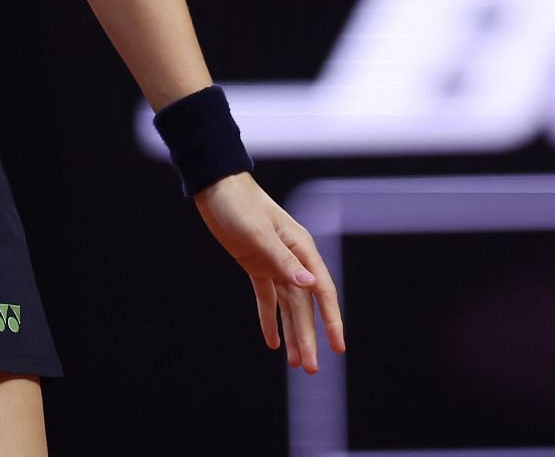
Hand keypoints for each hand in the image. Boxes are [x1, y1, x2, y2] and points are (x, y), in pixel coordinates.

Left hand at [192, 171, 345, 372]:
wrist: (215, 187)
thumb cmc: (240, 204)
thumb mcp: (259, 233)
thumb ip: (284, 260)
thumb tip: (310, 285)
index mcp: (301, 249)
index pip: (322, 291)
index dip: (331, 320)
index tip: (339, 346)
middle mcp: (292, 259)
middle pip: (304, 306)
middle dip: (309, 337)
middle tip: (310, 368)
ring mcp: (274, 263)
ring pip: (288, 307)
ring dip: (293, 333)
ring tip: (297, 363)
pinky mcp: (256, 265)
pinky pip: (267, 298)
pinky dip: (268, 319)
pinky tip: (272, 342)